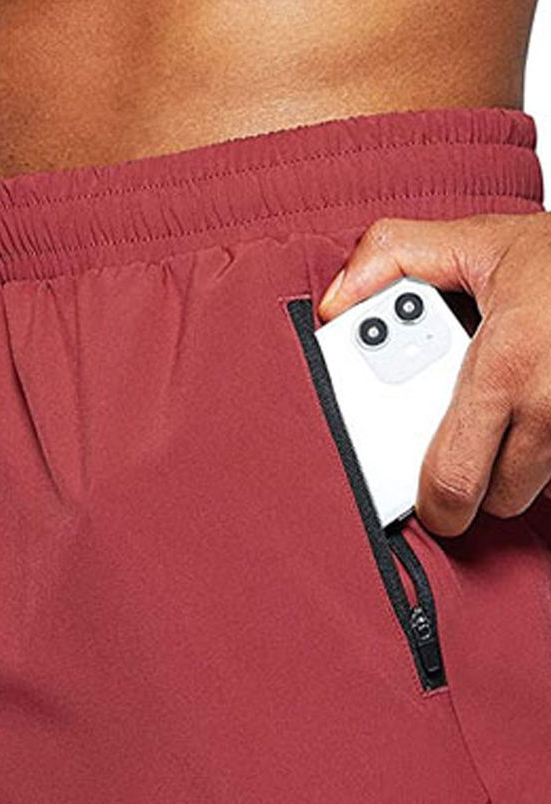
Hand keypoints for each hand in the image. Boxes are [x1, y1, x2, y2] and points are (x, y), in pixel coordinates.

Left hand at [317, 211, 550, 536]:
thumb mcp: (476, 241)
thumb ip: (394, 257)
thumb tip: (336, 300)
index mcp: (503, 370)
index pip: (452, 482)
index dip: (431, 501)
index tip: (418, 493)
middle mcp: (550, 409)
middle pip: (495, 499)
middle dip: (473, 478)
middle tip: (466, 437)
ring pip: (537, 490)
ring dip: (517, 465)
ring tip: (510, 412)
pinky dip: (549, 457)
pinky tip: (539, 415)